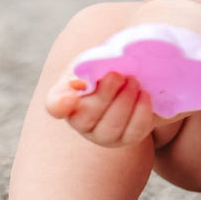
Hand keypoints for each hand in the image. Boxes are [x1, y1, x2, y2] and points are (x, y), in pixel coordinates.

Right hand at [45, 71, 159, 147]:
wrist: (131, 77)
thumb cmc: (106, 67)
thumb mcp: (95, 60)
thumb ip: (91, 65)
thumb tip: (92, 77)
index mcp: (66, 96)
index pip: (55, 105)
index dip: (60, 104)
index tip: (69, 98)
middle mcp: (80, 122)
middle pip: (88, 116)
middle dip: (106, 94)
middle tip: (119, 75)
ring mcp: (103, 134)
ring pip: (112, 128)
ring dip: (125, 101)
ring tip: (133, 81)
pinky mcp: (126, 139)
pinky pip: (134, 133)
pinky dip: (141, 112)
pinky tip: (145, 94)